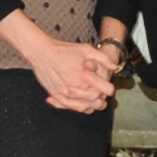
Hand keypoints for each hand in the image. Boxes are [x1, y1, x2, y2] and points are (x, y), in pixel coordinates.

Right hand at [0, 12, 114, 112]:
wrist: (42, 52)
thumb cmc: (64, 50)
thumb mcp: (87, 49)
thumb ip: (103, 58)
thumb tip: (114, 67)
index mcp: (85, 75)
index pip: (104, 88)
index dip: (109, 89)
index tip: (109, 89)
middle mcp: (75, 86)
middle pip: (94, 99)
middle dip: (101, 99)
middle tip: (102, 97)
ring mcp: (64, 92)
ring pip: (82, 106)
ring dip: (89, 106)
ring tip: (92, 103)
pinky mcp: (55, 94)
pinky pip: (67, 106)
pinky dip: (74, 107)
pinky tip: (78, 104)